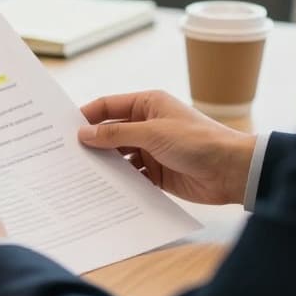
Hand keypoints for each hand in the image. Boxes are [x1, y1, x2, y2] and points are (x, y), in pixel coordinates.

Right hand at [78, 90, 256, 205]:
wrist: (232, 171)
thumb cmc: (197, 141)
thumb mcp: (152, 133)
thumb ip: (116, 135)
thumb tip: (84, 134)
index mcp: (147, 105)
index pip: (108, 107)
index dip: (86, 116)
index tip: (64, 129)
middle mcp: (147, 125)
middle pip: (111, 133)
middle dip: (92, 144)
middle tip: (66, 156)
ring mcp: (152, 150)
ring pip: (119, 156)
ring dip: (105, 165)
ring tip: (80, 175)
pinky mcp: (157, 173)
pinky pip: (132, 176)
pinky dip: (120, 182)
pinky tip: (103, 190)